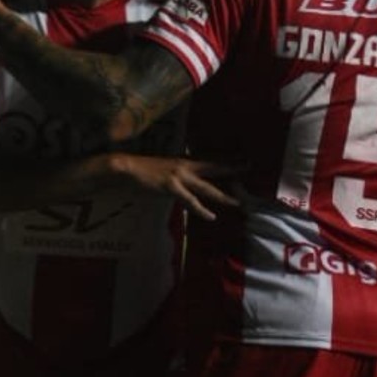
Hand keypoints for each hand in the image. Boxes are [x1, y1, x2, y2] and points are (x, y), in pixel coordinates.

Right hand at [112, 154, 244, 222]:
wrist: (127, 167)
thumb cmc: (144, 170)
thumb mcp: (165, 169)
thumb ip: (178, 174)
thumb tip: (187, 182)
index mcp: (184, 161)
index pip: (211, 161)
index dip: (228, 161)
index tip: (244, 160)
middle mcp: (185, 166)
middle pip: (214, 168)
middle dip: (232, 169)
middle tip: (249, 167)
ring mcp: (179, 176)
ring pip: (207, 188)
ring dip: (222, 196)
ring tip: (237, 202)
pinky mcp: (171, 186)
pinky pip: (190, 200)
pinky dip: (201, 209)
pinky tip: (211, 216)